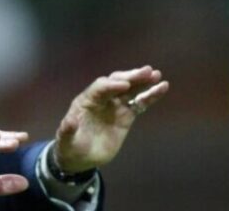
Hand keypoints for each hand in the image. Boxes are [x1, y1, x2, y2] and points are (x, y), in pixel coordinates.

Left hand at [54, 65, 169, 172]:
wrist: (80, 156)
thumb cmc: (69, 146)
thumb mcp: (65, 140)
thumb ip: (67, 131)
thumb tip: (69, 122)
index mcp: (85, 101)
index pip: (99, 88)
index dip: (111, 86)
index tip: (124, 86)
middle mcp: (101, 99)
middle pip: (116, 83)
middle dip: (130, 77)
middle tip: (146, 72)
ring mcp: (115, 106)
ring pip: (130, 90)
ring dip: (142, 82)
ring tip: (156, 75)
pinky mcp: (126, 115)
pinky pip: (139, 103)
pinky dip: (150, 95)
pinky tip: (163, 88)